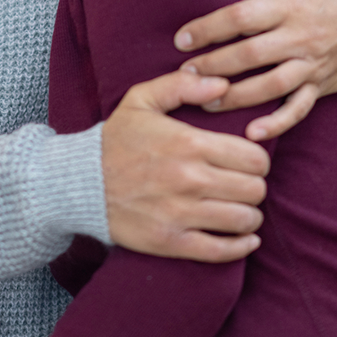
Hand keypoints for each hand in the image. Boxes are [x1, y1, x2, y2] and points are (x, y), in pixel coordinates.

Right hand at [103, 69, 269, 261]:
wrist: (78, 183)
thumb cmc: (115, 140)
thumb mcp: (141, 99)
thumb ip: (183, 86)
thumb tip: (223, 85)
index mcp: (189, 143)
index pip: (254, 158)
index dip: (258, 160)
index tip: (247, 163)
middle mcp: (189, 179)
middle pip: (255, 190)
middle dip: (254, 187)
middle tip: (243, 186)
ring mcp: (180, 214)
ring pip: (244, 220)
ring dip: (248, 216)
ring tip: (239, 209)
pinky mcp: (170, 242)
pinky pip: (221, 252)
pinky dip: (240, 247)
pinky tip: (244, 239)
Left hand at [173, 0, 336, 141]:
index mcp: (291, 5)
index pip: (243, 17)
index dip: (210, 27)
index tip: (182, 38)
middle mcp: (299, 38)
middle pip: (250, 56)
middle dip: (213, 67)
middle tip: (182, 74)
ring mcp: (310, 65)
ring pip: (269, 87)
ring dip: (234, 97)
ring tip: (203, 101)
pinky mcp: (321, 86)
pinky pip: (298, 110)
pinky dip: (277, 123)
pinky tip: (252, 132)